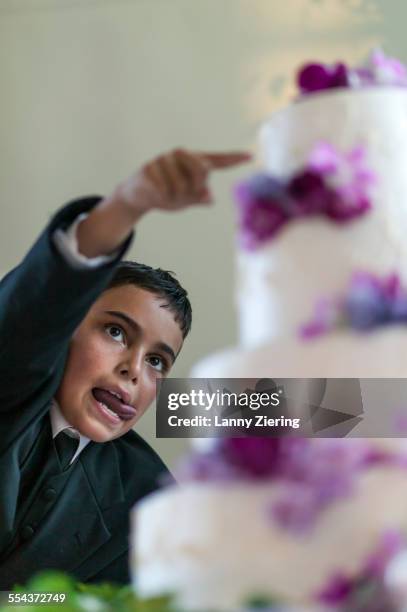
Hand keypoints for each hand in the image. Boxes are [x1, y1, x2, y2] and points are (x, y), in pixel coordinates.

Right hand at [76, 147, 250, 257]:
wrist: (139, 196)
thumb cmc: (167, 194)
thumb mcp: (186, 199)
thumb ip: (198, 198)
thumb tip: (209, 198)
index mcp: (195, 162)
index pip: (218, 160)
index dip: (234, 159)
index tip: (250, 156)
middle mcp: (182, 155)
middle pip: (202, 168)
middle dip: (196, 186)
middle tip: (188, 193)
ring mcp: (165, 158)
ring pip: (180, 182)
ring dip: (176, 196)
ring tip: (168, 194)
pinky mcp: (151, 165)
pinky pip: (163, 186)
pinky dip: (162, 195)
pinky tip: (156, 192)